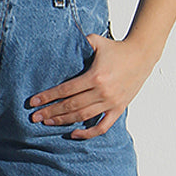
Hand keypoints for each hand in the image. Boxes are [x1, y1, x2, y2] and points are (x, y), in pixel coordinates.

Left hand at [27, 34, 155, 138]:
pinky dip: (88, 133)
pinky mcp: (119, 108)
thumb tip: (62, 43)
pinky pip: (103, 126)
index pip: (65, 90)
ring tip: (47, 123)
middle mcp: (102, 92)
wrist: (142, 55)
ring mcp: (111, 102)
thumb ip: (79, 42)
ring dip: (63, 121)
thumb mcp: (96, 41)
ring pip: (82, 116)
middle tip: (34, 117)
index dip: (48, 97)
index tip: (33, 102)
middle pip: (71, 106)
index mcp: (95, 76)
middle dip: (50, 112)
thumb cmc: (117, 48)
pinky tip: (74, 133)